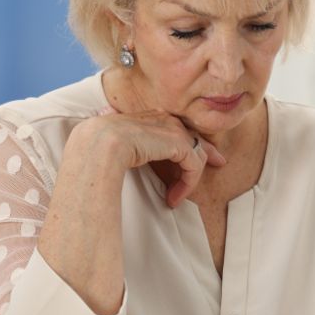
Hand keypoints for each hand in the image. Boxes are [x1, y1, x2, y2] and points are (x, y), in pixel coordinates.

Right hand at [73, 111, 225, 206]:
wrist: (99, 144)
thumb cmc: (96, 148)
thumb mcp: (114, 146)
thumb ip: (127, 148)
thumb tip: (121, 159)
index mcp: (145, 116)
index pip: (173, 126)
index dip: (185, 140)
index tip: (195, 152)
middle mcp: (161, 118)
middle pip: (191, 134)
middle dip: (205, 149)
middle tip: (218, 161)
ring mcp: (172, 128)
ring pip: (194, 152)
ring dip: (188, 179)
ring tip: (175, 198)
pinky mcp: (180, 143)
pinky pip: (193, 165)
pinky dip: (187, 184)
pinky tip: (174, 199)